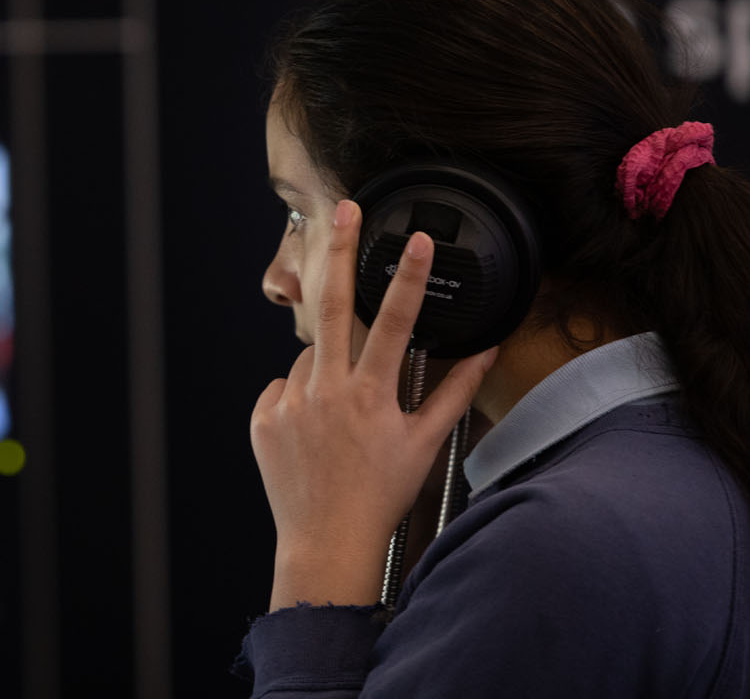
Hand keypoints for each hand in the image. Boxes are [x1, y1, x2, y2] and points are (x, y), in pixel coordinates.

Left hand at [250, 200, 496, 608]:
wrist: (326, 541)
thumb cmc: (379, 496)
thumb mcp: (424, 444)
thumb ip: (455, 392)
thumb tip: (485, 352)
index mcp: (371, 396)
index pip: (394, 322)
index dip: (407, 277)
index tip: (413, 239)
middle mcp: (327, 392)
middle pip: (333, 304)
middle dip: (340, 250)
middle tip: (344, 209)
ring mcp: (290, 403)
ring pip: (310, 359)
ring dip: (327, 372)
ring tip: (341, 420)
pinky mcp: (264, 418)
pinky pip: (283, 388)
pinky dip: (299, 399)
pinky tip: (314, 433)